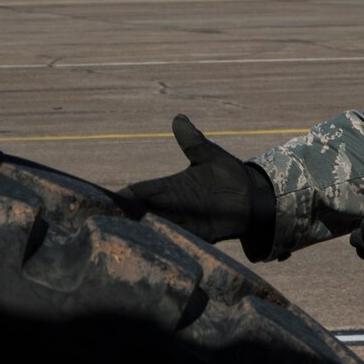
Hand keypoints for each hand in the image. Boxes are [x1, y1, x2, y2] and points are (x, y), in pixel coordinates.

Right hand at [120, 114, 270, 244]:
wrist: (255, 196)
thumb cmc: (230, 173)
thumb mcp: (209, 155)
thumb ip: (192, 141)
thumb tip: (178, 118)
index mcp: (171, 186)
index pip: (140, 191)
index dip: (125, 196)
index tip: (110, 199)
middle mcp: (174, 205)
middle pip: (143, 212)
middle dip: (127, 217)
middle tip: (108, 222)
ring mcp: (186, 221)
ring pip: (157, 228)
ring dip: (144, 232)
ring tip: (126, 236)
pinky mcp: (200, 235)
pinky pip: (180, 241)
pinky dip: (168, 242)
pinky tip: (156, 245)